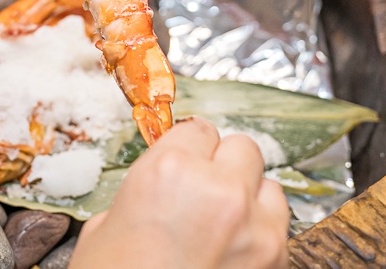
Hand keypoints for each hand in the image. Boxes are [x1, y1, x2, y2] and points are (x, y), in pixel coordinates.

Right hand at [70, 117, 288, 268]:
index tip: (183, 159)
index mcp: (170, 171)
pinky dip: (262, 234)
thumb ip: (141, 196)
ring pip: (270, 186)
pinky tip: (234, 253)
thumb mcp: (105, 229)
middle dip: (222, 166)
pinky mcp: (277, 262)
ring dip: (249, 198)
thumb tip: (157, 194)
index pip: (197, 130)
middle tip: (201, 191)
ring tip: (222, 224)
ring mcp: (256, 228)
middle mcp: (220, 191)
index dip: (188, 147)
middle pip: (241, 148)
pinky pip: (280, 228)